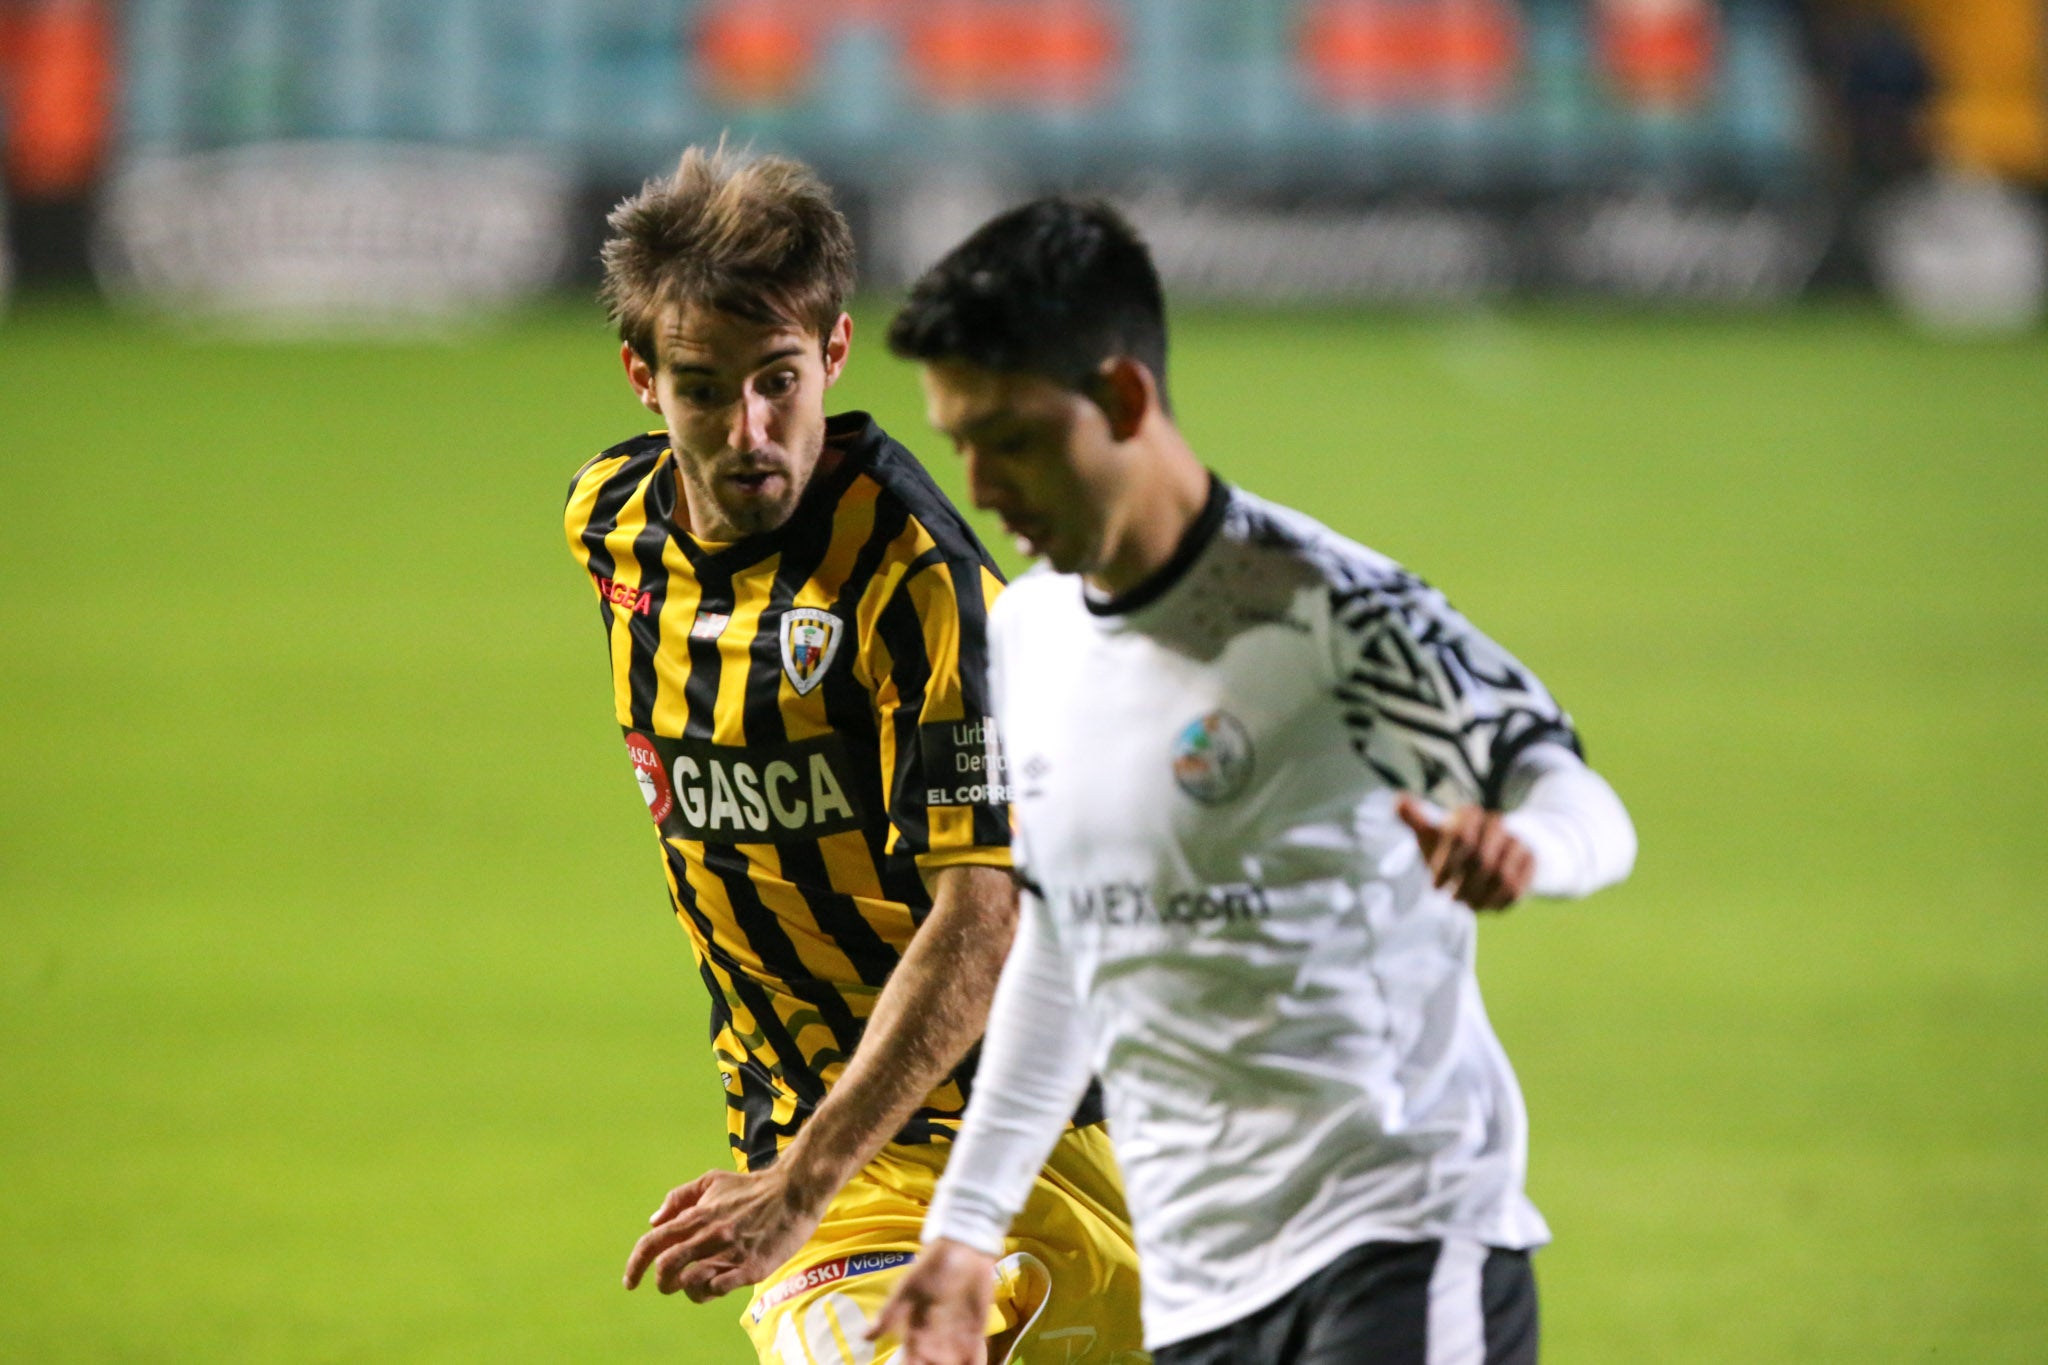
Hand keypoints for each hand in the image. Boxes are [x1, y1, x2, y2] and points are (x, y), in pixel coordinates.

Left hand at [621, 1166, 824, 1301]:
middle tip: (666, 1284)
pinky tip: (715, 1285)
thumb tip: (654, 1221)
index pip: (652, 1243)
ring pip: (690, 1283)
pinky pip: (718, 1289)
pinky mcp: (751, 1268)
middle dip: (660, 1282)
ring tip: (693, 1285)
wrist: (794, 1190)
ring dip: (685, 1289)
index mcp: (697, 1215)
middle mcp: (709, 1235)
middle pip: (666, 1268)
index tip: (629, 1281)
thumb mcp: (711, 1181)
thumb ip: (679, 1198)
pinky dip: (709, 1291)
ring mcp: (730, 1253)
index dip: (634, 1266)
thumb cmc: (751, 1187)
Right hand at [867, 1239, 997, 1364]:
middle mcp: (934, 1342)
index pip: (910, 1364)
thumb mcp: (907, 1291)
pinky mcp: (976, 1334)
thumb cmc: (930, 1269)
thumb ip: (888, 1315)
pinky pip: (976, 1358)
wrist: (963, 1250)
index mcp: (915, 1334)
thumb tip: (863, 1338)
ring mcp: (956, 1340)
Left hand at [1396, 796, 1534, 911]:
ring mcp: (1517, 842)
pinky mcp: (1531, 862)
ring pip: (1501, 875)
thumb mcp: (1435, 834)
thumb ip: (1416, 820)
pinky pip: (1517, 887)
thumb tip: (1398, 800)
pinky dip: (1499, 901)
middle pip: (1481, 859)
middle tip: (1452, 898)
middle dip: (1463, 884)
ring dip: (1481, 895)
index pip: (1460, 838)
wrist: (1498, 849)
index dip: (1446, 865)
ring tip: (1468, 904)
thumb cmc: (1456, 847)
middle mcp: (1496, 824)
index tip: (1435, 885)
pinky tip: (1486, 906)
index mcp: (1470, 814)